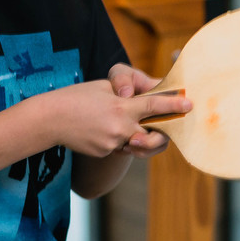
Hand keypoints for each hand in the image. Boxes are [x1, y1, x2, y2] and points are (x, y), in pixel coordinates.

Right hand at [43, 77, 190, 157]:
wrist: (50, 119)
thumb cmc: (76, 97)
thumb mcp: (102, 88)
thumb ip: (125, 95)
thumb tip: (141, 99)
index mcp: (121, 106)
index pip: (154, 106)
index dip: (174, 105)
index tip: (189, 105)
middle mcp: (120, 127)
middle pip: (153, 136)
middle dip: (162, 134)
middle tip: (167, 128)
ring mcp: (112, 142)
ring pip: (137, 143)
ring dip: (139, 137)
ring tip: (129, 126)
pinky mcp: (104, 152)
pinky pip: (120, 147)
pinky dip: (119, 139)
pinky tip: (103, 129)